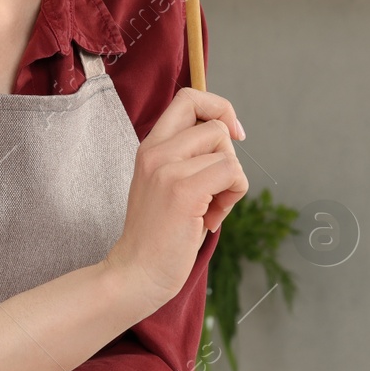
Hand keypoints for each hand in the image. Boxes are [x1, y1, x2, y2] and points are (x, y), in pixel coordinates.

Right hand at [105, 87, 248, 305]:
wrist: (136, 272)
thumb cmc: (159, 234)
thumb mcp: (166, 183)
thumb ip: (187, 155)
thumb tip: (228, 132)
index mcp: (150, 146)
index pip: (189, 98)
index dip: (219, 108)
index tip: (233, 133)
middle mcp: (156, 151)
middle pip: (215, 123)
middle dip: (230, 154)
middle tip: (217, 185)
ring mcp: (168, 169)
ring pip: (228, 151)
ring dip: (231, 183)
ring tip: (208, 209)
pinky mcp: (184, 190)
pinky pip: (232, 173)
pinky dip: (233, 196)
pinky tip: (210, 219)